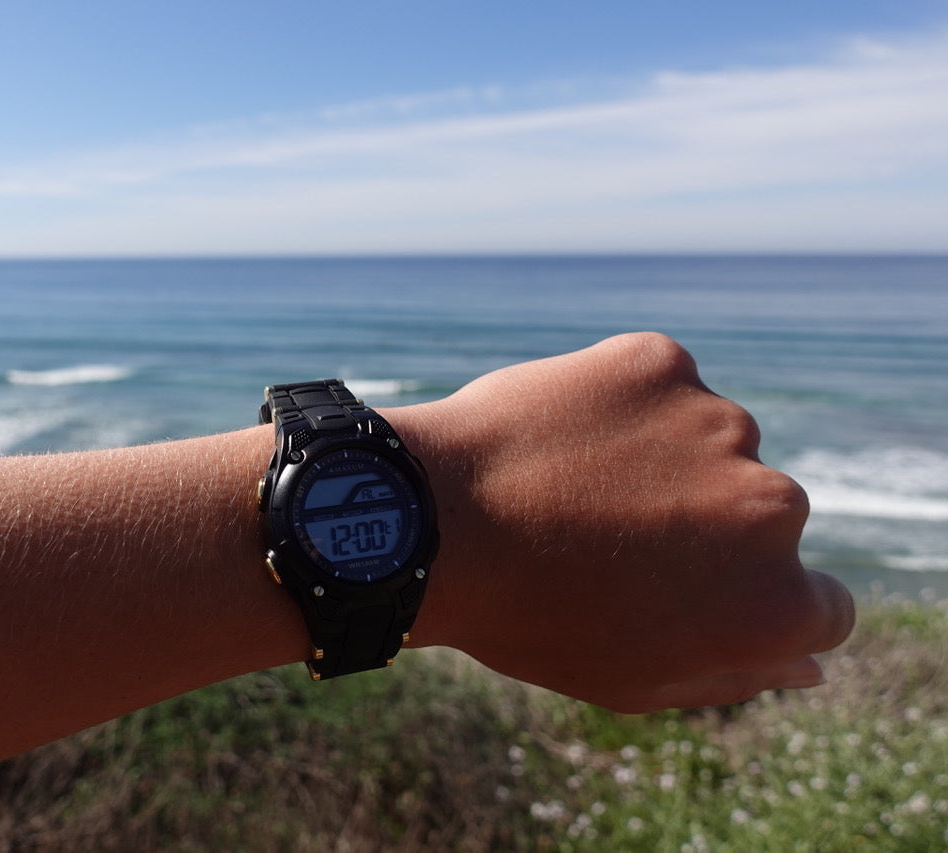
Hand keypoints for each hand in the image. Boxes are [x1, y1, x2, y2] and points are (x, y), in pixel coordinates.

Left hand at [402, 333, 854, 711]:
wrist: (433, 524)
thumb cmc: (527, 618)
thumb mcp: (636, 680)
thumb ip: (737, 672)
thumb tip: (808, 663)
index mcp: (776, 604)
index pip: (820, 604)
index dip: (749, 597)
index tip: (688, 586)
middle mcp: (775, 508)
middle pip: (763, 517)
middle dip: (706, 526)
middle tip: (609, 537)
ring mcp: (720, 423)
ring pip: (709, 443)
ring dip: (664, 459)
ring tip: (572, 485)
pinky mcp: (662, 363)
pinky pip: (659, 387)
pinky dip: (622, 404)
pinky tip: (561, 435)